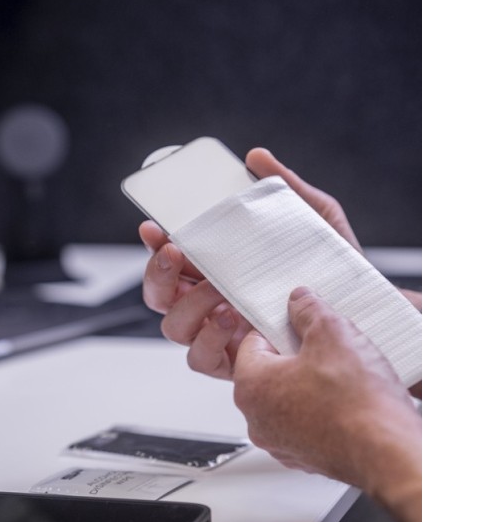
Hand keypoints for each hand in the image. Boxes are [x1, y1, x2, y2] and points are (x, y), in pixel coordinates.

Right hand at [140, 148, 362, 378]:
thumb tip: (257, 158)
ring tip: (218, 291)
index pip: (173, 260)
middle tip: (175, 252)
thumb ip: (285, 188)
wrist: (367, 311)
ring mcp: (222, 336)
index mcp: (220, 272)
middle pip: (162, 297)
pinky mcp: (236, 364)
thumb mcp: (315, 220)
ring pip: (175, 328)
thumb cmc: (335, 269)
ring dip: (188, 306)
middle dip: (159, 274)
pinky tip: (230, 319)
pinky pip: (201, 359)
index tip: (153, 226)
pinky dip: (208, 340)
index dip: (155, 245)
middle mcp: (213, 305)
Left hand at [233, 287, 421, 521]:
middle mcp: (257, 420)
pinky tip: (348, 401)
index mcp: (250, 387)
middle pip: (269, 372)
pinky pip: (307, 423)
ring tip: (343, 375)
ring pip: (289, 399)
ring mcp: (280, 442)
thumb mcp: (333, 333)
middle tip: (328, 348)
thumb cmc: (357, 404)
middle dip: (297, 356)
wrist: (387, 452)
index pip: (252, 342)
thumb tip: (300, 302)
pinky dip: (323, 411)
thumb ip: (309, 311)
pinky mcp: (305, 456)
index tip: (301, 323)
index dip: (280, 327)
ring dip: (311, 384)